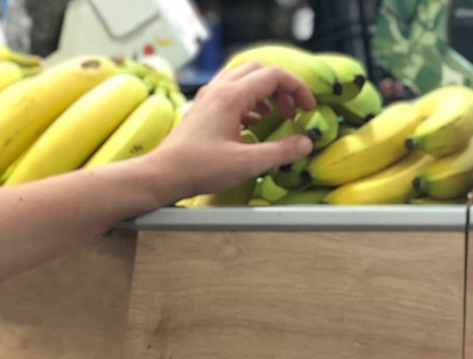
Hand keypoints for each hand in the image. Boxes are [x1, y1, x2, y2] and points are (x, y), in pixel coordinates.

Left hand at [147, 62, 317, 203]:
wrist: (164, 174)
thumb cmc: (200, 168)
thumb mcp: (246, 163)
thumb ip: (279, 152)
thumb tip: (305, 143)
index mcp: (232, 96)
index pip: (274, 75)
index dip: (297, 89)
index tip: (308, 108)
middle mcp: (220, 88)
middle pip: (260, 71)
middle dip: (282, 88)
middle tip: (291, 112)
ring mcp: (210, 96)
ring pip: (245, 79)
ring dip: (265, 93)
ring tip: (276, 116)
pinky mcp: (204, 108)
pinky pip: (232, 92)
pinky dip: (250, 101)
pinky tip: (255, 123)